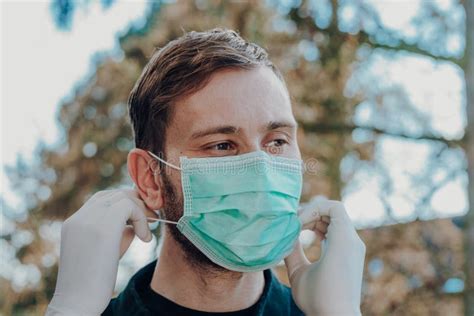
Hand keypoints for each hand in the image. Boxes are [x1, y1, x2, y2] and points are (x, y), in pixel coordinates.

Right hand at [46, 189, 156, 315]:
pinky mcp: (104, 227)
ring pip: (122, 197)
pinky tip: (145, 239)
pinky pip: (129, 207)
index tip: (140, 218)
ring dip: (141, 211)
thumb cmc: (92, 283)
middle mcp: (79, 218)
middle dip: (136, 203)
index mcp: (74, 223)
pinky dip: (142, 219)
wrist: (77, 303)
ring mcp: (89, 220)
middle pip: (113, 194)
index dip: (124, 204)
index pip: (102, 199)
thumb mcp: (105, 251)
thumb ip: (117, 233)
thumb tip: (135, 223)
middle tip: (152, 219)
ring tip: (148, 231)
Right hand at [285, 196, 365, 315]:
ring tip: (298, 230)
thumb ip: (291, 247)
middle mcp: (353, 241)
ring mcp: (354, 248)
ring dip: (316, 222)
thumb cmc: (317, 298)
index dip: (312, 209)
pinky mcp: (351, 256)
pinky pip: (338, 232)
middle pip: (333, 212)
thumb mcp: (298, 271)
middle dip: (311, 214)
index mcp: (343, 241)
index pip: (332, 206)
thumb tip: (286, 231)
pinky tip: (309, 239)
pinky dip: (323, 230)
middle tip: (293, 225)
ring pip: (336, 221)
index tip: (297, 223)